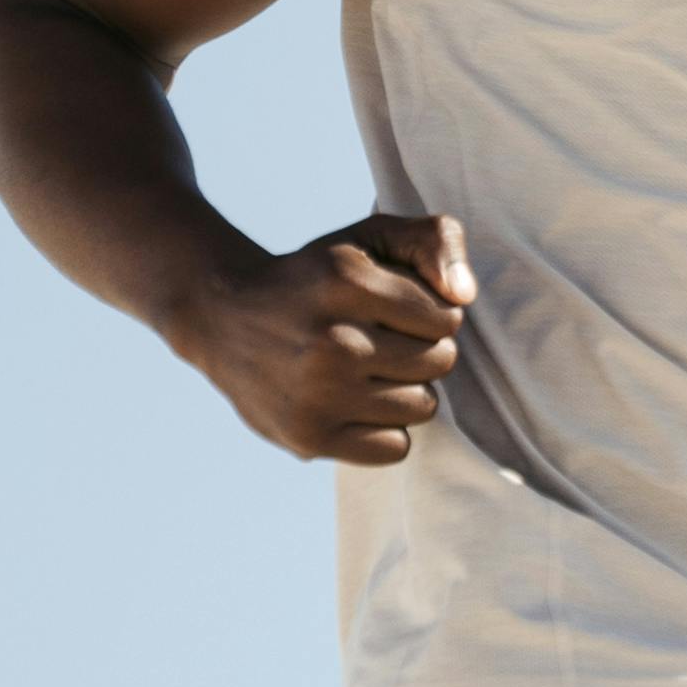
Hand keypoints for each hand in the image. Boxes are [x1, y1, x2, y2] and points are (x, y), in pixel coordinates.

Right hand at [177, 211, 474, 464]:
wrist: (222, 317)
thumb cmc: (317, 277)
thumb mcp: (370, 238)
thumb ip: (434, 240)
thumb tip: (463, 297)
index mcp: (346, 279)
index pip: (446, 318)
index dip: (432, 314)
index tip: (400, 311)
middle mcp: (332, 339)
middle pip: (440, 362)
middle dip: (422, 350)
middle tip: (382, 341)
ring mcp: (318, 393)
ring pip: (424, 406)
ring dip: (406, 390)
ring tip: (368, 371)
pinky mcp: (309, 437)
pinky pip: (396, 448)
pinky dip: (386, 429)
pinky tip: (356, 404)